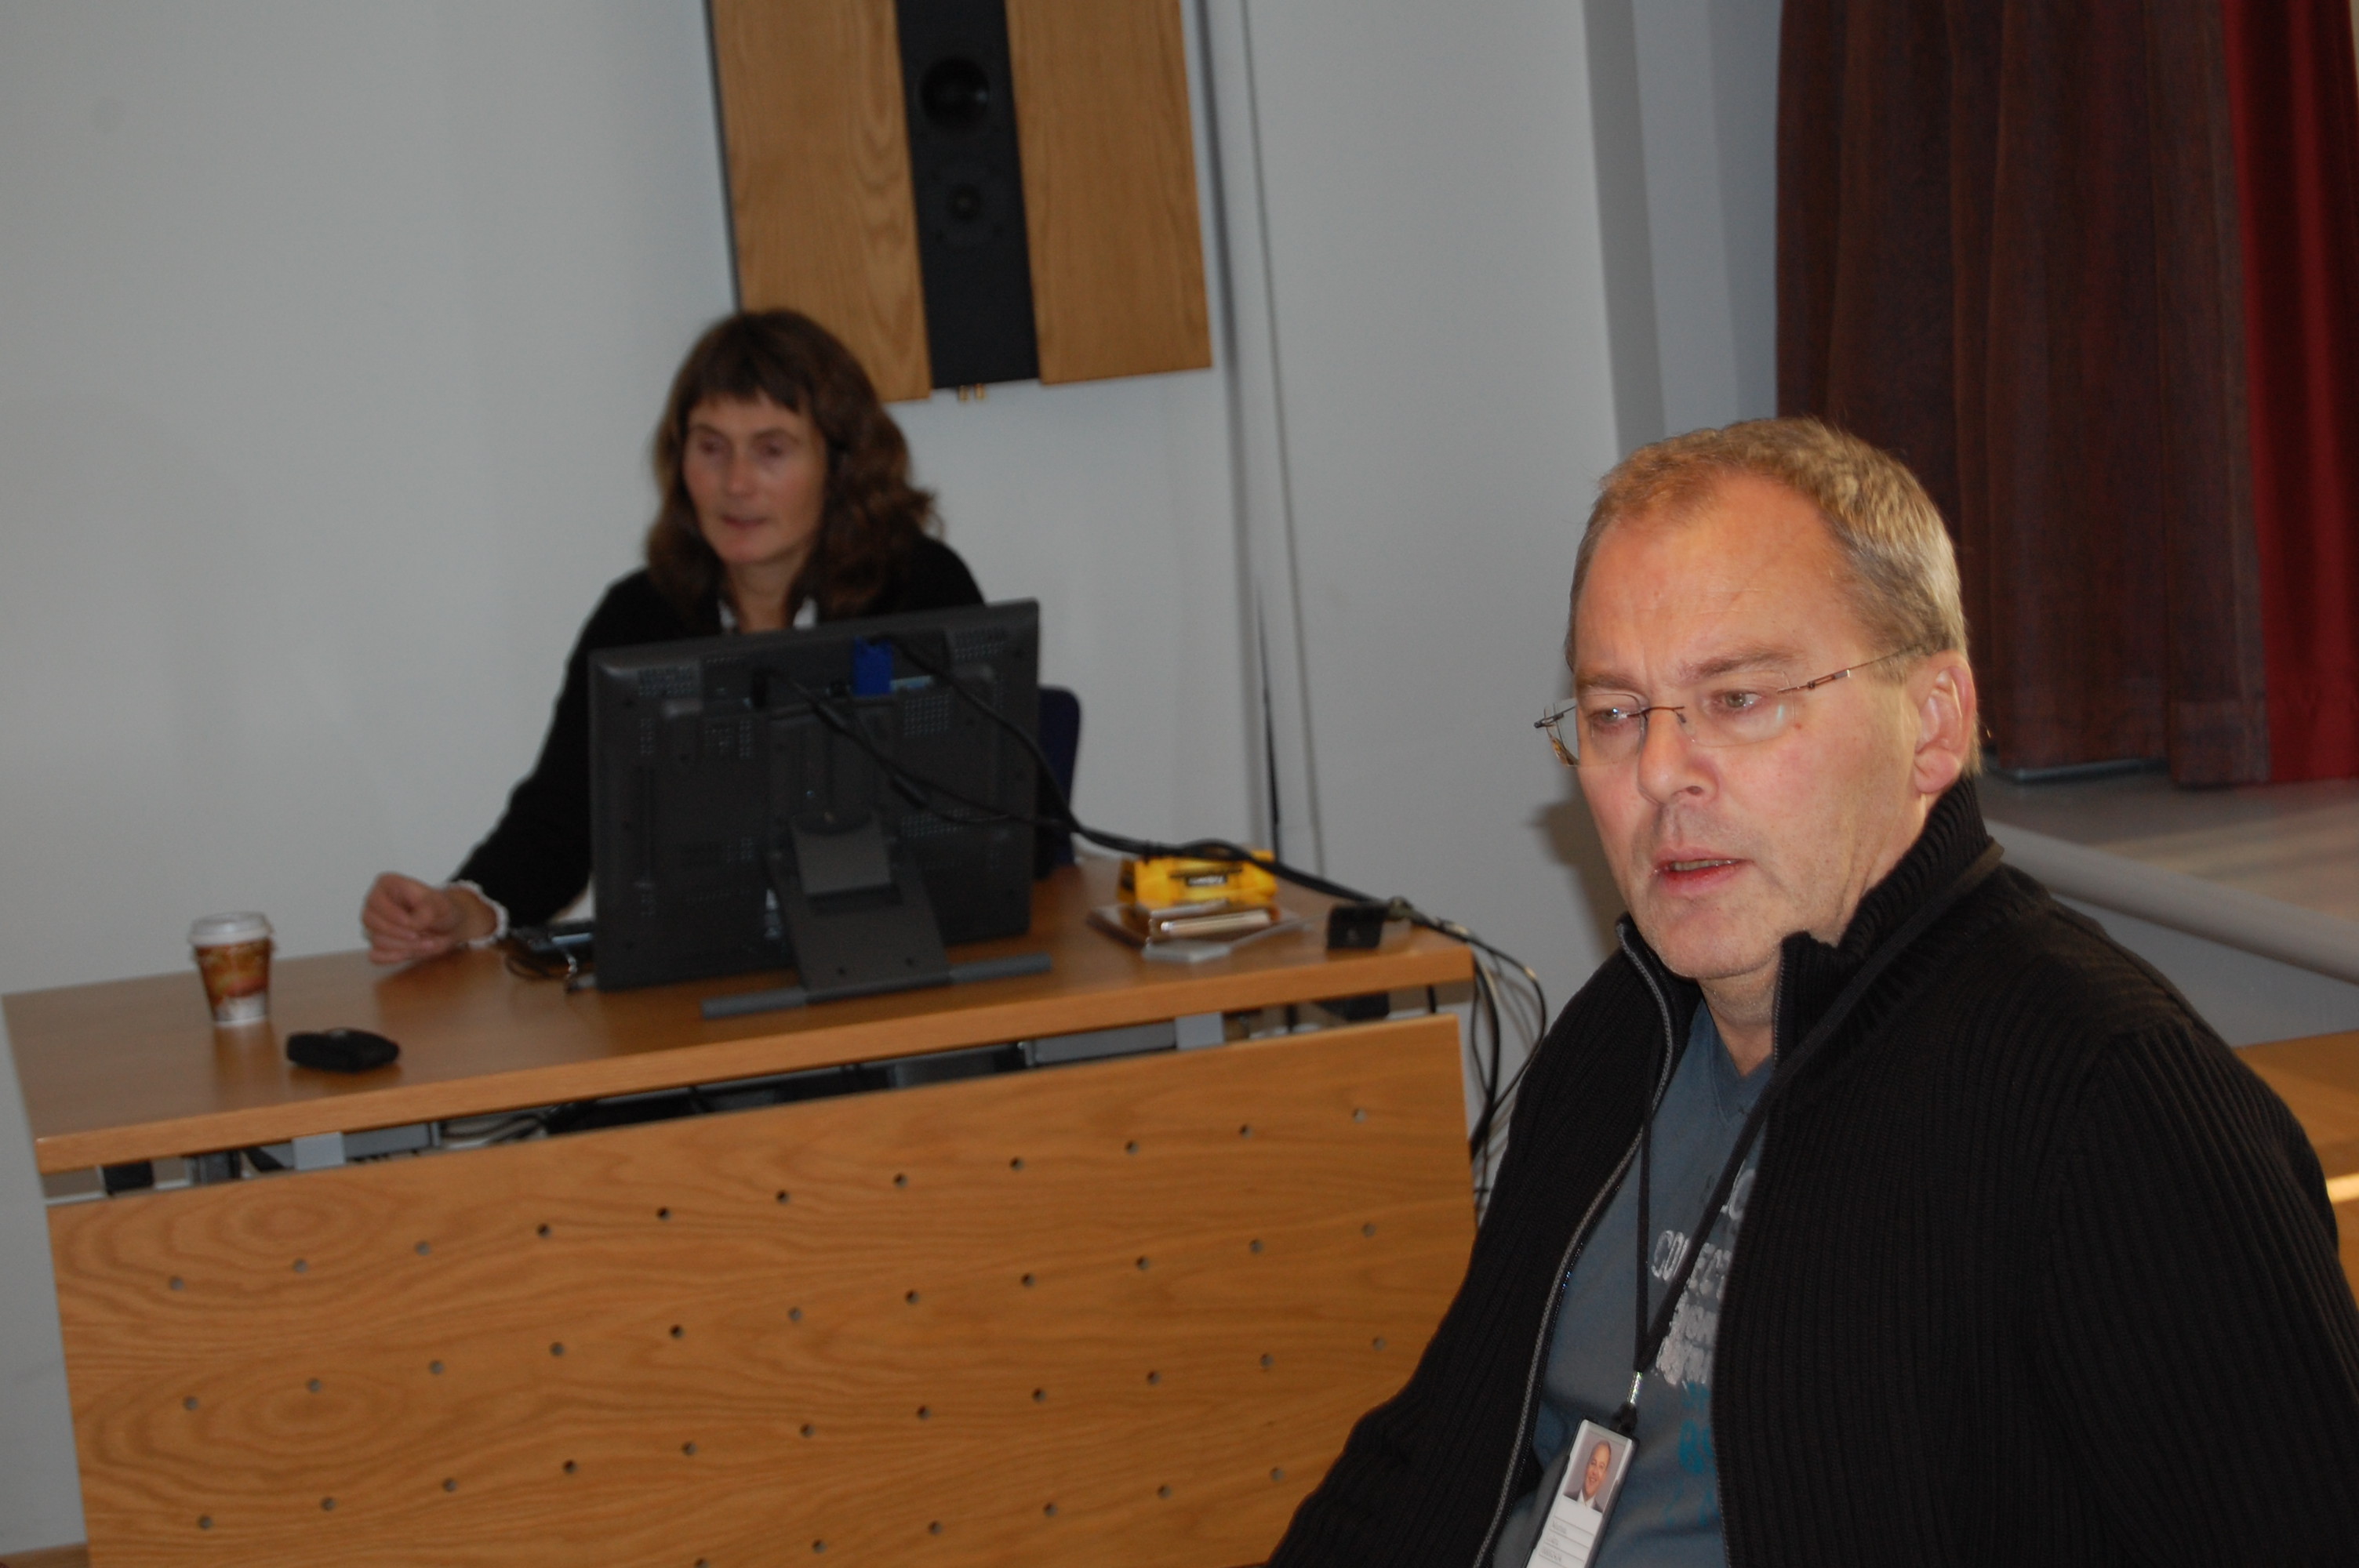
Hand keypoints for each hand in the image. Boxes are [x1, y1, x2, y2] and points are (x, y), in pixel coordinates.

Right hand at [362, 873, 494, 963]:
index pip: (375, 901)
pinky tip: (410, 953)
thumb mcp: (441, 904)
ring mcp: (373, 925)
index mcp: (386, 884)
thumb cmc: (440, 909)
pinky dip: (393, 957)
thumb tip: (412, 924)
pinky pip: (375, 955)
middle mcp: (374, 904)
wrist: (447, 926)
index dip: (391, 915)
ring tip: (427, 943)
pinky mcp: (376, 944)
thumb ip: (427, 910)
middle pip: (371, 921)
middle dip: (400, 933)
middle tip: (423, 937)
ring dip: (404, 946)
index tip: (411, 923)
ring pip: (376, 939)